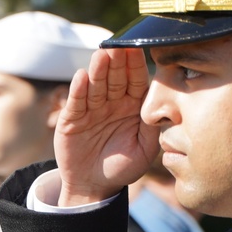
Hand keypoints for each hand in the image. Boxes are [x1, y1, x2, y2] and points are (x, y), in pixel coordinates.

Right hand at [54, 48, 159, 205]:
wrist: (94, 186)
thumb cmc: (124, 166)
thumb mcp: (145, 149)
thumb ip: (152, 127)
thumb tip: (160, 104)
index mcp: (133, 106)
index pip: (136, 81)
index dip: (136, 66)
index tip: (138, 49)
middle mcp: (112, 103)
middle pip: (115, 78)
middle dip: (117, 62)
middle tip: (118, 46)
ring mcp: (90, 109)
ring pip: (95, 86)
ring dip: (98, 70)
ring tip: (101, 55)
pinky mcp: (71, 119)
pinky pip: (76, 102)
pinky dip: (78, 90)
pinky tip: (81, 76)